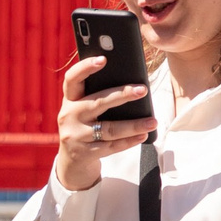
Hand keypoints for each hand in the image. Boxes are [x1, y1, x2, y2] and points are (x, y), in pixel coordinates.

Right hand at [56, 57, 153, 191]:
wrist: (72, 162)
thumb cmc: (85, 127)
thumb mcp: (84, 110)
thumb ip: (98, 96)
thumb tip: (131, 84)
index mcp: (70, 100)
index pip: (72, 79)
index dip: (85, 67)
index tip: (103, 59)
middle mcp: (68, 115)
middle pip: (98, 102)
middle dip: (122, 95)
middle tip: (143, 90)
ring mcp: (75, 135)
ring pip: (109, 128)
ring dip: (134, 125)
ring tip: (152, 121)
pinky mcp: (84, 153)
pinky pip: (111, 146)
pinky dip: (129, 141)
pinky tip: (143, 135)